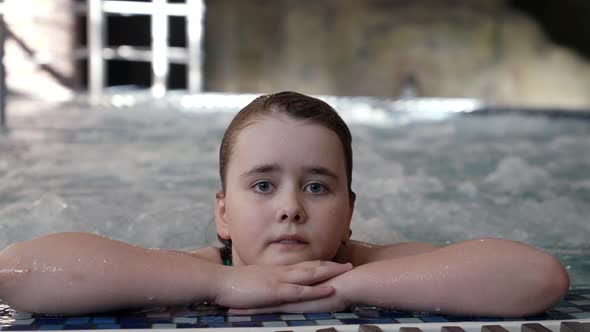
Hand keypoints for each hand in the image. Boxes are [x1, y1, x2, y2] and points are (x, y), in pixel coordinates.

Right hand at [214, 260, 352, 308]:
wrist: (218, 281)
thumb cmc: (230, 284)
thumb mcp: (250, 281)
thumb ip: (262, 283)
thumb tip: (266, 286)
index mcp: (275, 271)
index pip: (302, 265)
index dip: (318, 264)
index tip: (332, 262)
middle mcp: (281, 272)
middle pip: (311, 266)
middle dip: (331, 265)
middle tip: (349, 263)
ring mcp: (280, 281)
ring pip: (311, 275)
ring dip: (330, 272)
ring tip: (348, 270)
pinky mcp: (277, 292)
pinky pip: (302, 291)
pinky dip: (318, 290)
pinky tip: (331, 289)